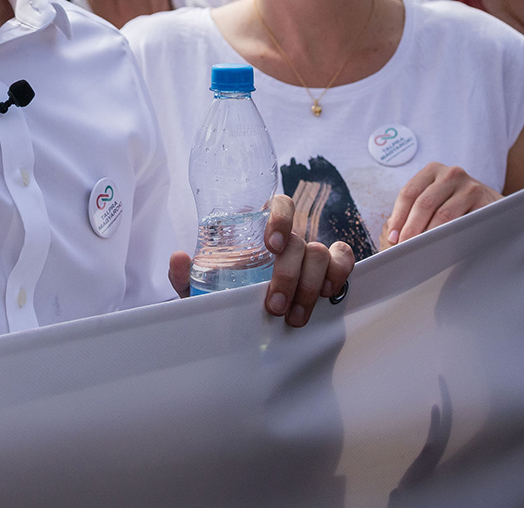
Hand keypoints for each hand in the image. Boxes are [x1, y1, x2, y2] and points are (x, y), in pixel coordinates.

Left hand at [164, 194, 354, 327]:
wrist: (245, 319)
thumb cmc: (225, 295)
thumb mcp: (200, 288)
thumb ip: (185, 275)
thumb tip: (179, 258)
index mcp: (261, 230)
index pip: (280, 204)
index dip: (281, 219)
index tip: (272, 246)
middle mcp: (289, 238)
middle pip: (300, 240)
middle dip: (288, 275)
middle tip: (273, 305)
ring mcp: (311, 254)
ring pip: (321, 254)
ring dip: (309, 286)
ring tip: (294, 317)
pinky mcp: (329, 270)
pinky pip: (344, 261)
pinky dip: (339, 273)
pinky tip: (328, 295)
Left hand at [383, 163, 499, 246]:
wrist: (495, 210)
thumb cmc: (458, 207)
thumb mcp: (437, 200)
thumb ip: (416, 210)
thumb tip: (393, 234)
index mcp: (433, 170)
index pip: (409, 193)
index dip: (399, 217)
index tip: (393, 238)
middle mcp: (451, 173)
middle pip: (424, 203)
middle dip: (411, 229)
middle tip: (404, 249)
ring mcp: (470, 186)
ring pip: (443, 214)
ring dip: (429, 236)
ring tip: (420, 251)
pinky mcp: (486, 201)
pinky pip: (464, 223)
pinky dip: (452, 237)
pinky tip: (444, 248)